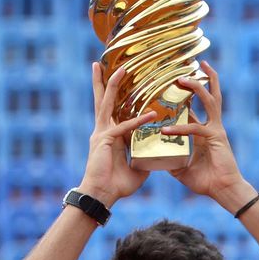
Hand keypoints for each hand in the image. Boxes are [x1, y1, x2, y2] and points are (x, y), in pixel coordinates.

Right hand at [79, 63, 156, 207]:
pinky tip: (150, 115)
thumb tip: (158, 154)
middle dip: (102, 81)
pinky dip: (138, 121)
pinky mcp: (105, 141)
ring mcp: (101, 134)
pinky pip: (124, 127)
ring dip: (113, 86)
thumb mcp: (137, 169)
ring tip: (121, 70)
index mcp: (108, 135)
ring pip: (107, 104)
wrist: (101, 196)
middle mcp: (102, 131)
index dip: (114, 96)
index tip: (117, 81)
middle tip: (100, 63)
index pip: (112, 110)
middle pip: (102, 101)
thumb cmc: (116, 185)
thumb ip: (145, 157)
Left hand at [162, 62, 256, 211]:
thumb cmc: (205, 180)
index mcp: (202, 131)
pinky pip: (196, 128)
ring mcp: (216, 129)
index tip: (173, 84)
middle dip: (200, 79)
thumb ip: (170, 159)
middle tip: (187, 67)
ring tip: (183, 78)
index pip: (193, 107)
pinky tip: (166, 131)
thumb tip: (154, 157)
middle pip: (209, 95)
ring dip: (196, 87)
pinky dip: (180, 128)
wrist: (223, 190)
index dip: (184, 96)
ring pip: (209, 100)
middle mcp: (211, 125)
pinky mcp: (216, 137)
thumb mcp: (181, 168)